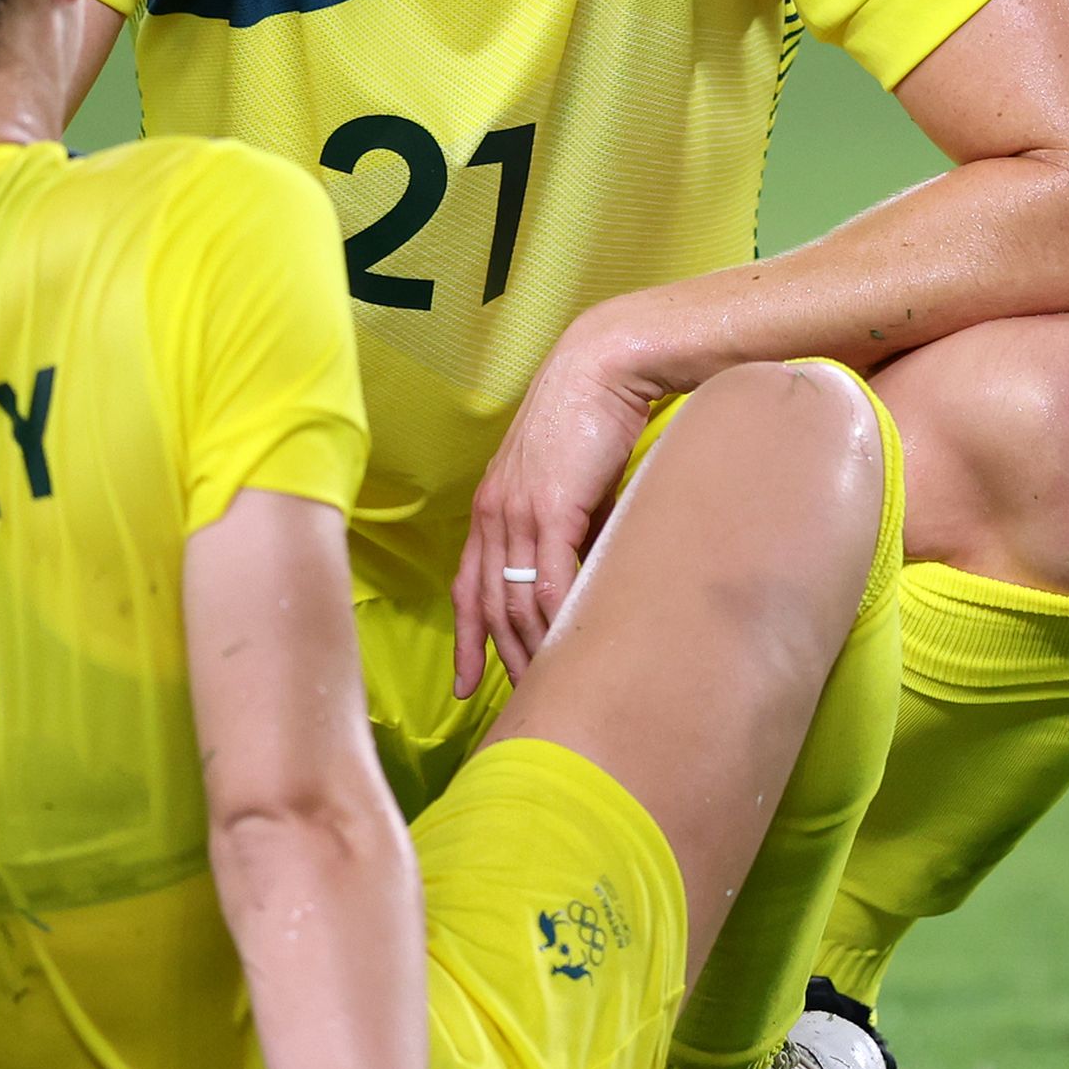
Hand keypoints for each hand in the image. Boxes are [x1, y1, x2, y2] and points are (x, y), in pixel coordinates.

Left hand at [453, 319, 658, 691]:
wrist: (603, 369)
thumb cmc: (592, 420)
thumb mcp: (571, 485)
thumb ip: (570, 530)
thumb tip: (588, 574)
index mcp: (491, 507)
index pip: (466, 587)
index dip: (465, 639)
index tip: (467, 684)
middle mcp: (493, 513)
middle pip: (489, 604)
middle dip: (501, 657)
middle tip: (521, 700)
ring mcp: (517, 511)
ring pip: (516, 599)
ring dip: (530, 648)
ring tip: (549, 685)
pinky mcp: (551, 508)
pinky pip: (550, 580)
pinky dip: (557, 619)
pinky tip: (569, 647)